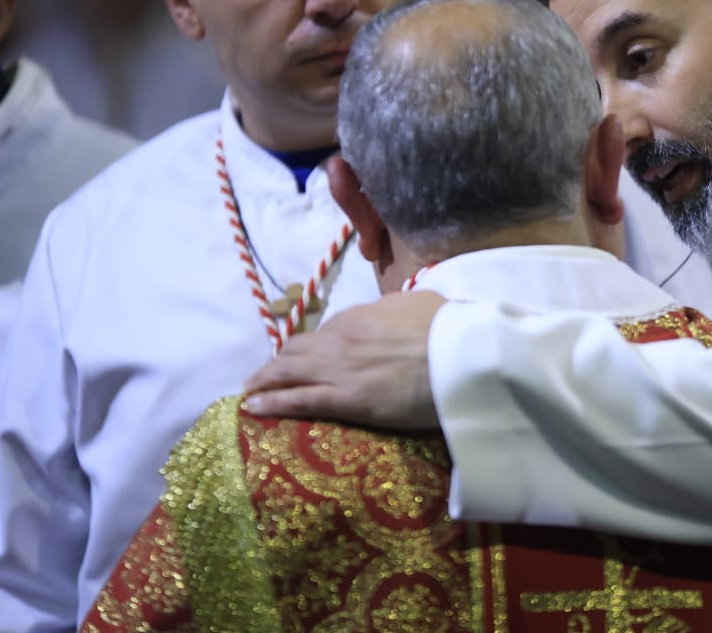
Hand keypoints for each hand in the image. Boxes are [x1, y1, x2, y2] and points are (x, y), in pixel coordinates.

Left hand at [243, 290, 447, 428]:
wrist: (460, 354)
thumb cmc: (449, 328)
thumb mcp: (420, 304)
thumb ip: (398, 308)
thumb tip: (395, 311)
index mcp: (362, 314)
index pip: (327, 329)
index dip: (315, 344)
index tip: (309, 354)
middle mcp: (341, 338)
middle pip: (298, 348)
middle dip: (280, 361)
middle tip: (270, 373)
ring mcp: (339, 369)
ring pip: (288, 371)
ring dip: (265, 379)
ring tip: (251, 389)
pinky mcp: (344, 399)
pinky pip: (297, 400)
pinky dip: (271, 402)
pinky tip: (253, 406)